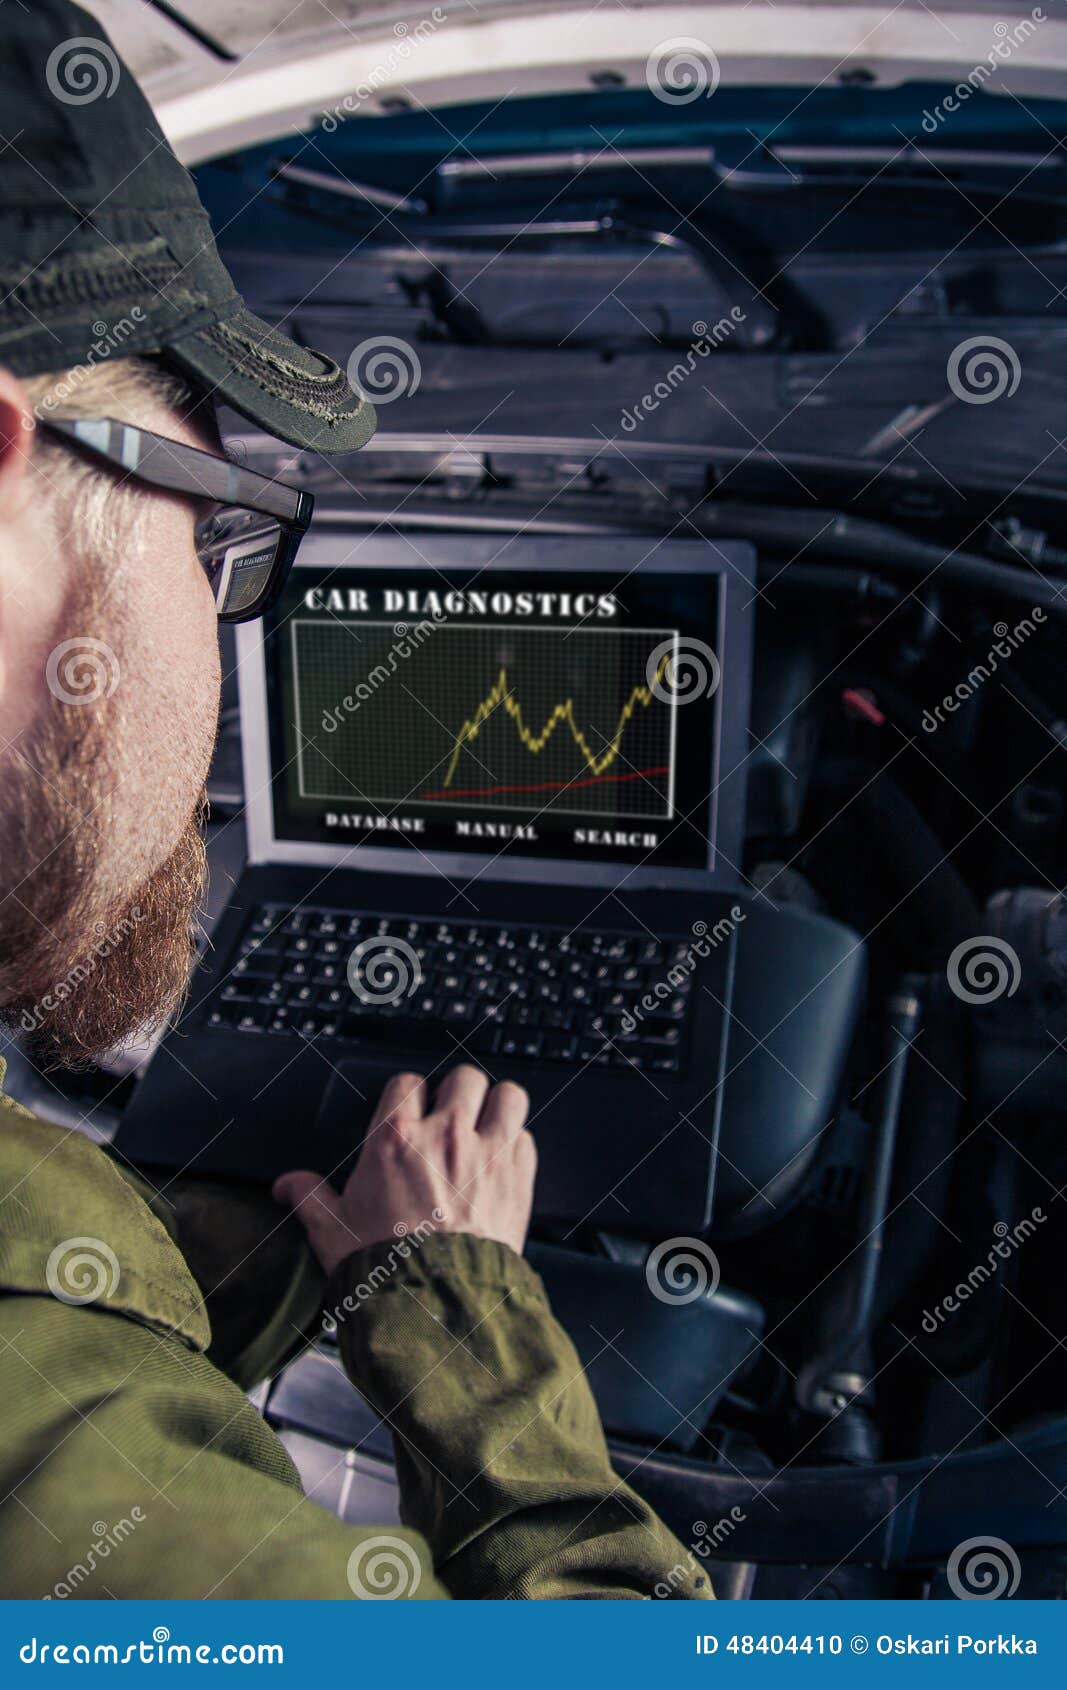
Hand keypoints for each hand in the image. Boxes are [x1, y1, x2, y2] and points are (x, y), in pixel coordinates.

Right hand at [273, 1064, 534, 1276]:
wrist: (436, 1306)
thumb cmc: (383, 1269)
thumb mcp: (332, 1231)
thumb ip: (310, 1198)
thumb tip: (285, 1185)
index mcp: (395, 1139)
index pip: (408, 1081)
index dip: (409, 1097)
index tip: (410, 1115)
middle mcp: (444, 1136)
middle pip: (464, 1078)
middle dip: (457, 1094)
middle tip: (451, 1120)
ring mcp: (487, 1154)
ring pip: (508, 1095)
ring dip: (497, 1108)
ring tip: (486, 1128)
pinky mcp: (518, 1179)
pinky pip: (527, 1138)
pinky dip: (516, 1147)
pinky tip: (501, 1165)